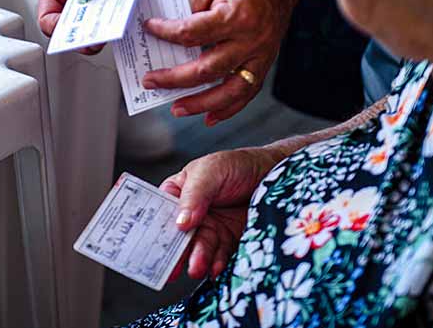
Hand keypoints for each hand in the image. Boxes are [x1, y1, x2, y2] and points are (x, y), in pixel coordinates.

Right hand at [37, 0, 147, 52]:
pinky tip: (132, 8)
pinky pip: (125, 3)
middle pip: (78, 23)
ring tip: (117, 23)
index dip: (56, 26)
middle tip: (97, 36)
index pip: (49, 13)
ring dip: (110, 23)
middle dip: (86, 33)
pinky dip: (128, 9)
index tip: (68, 30)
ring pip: (103, 17)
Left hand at [142, 0, 298, 124]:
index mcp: (236, 15)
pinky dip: (230, 106)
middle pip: (207, 70)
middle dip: (175, 80)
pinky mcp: (267, 58)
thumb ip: (190, 10)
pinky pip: (249, 89)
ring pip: (231, 90)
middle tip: (152, 82)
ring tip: (179, 109)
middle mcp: (252, 38)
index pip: (191, 34)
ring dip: (202, 104)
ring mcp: (262, 52)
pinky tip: (212, 114)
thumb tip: (171, 34)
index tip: (150, 29)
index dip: (165, 32)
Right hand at [161, 146, 282, 279]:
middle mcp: (193, 213)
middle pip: (178, 235)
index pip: (161, 211)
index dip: (155, 227)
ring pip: (198, 248)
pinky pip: (219, 256)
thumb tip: (180, 222)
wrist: (279, 175)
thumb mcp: (212, 170)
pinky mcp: (229, 241)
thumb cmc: (240, 165)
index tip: (154, 242)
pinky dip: (216, 264)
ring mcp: (211, 228)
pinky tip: (215, 268)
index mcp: (180, 192)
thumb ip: (195, 194)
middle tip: (172, 267)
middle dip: (176, 251)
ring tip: (197, 268)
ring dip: (196, 259)